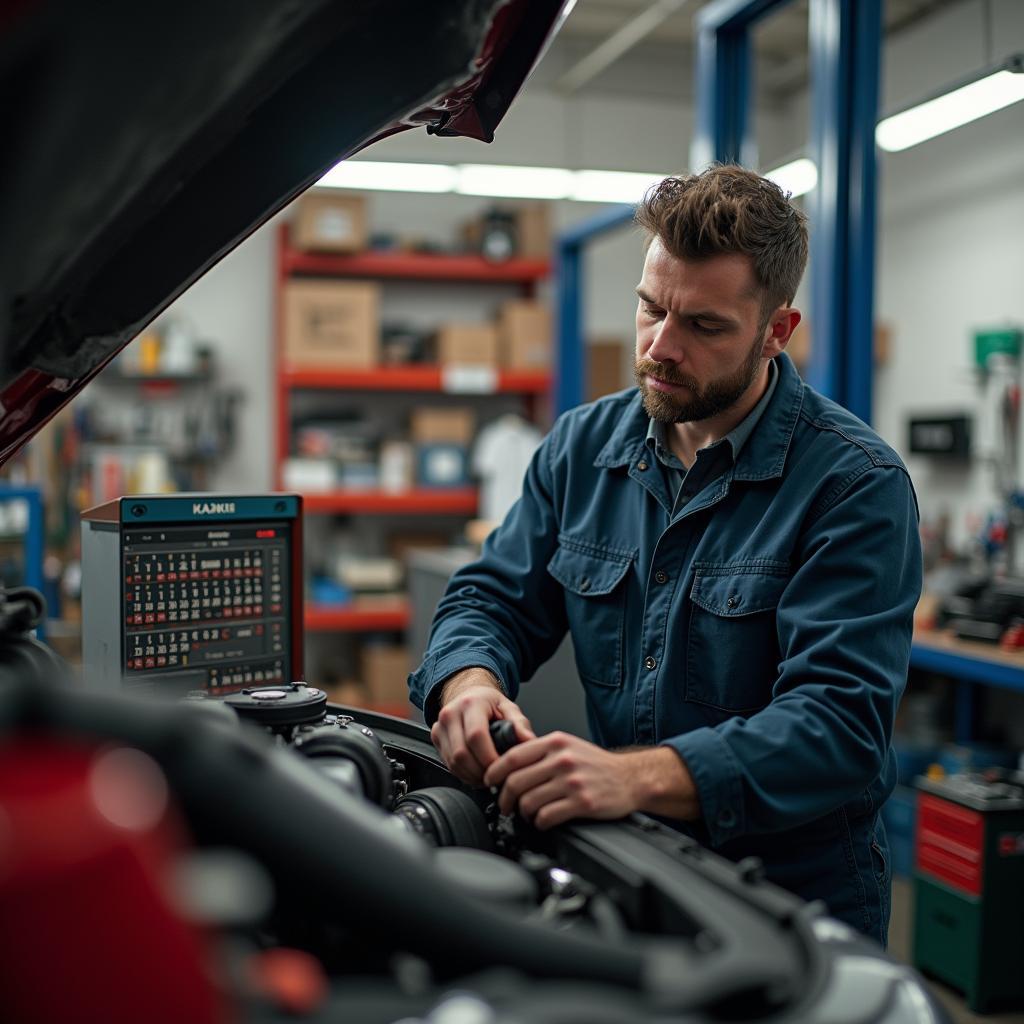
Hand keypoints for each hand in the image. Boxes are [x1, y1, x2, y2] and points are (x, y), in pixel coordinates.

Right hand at [430, 669, 533, 785]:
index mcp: (470, 703)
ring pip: (453, 762)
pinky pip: (448, 764)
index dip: (489, 757)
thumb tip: (529, 742)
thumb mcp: (509, 708)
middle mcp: (450, 713)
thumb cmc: (489, 703)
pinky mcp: (436, 737)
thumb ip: (520, 725)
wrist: (469, 694)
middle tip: (496, 776)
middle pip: (461, 753)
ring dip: (472, 776)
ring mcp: (440, 726)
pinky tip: (476, 772)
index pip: (476, 736)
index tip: (502, 768)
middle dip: (481, 771)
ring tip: (488, 776)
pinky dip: (463, 774)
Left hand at [483, 734, 700, 828]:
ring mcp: (572, 782)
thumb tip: (508, 764)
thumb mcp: (568, 746)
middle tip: (505, 806)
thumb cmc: (597, 765)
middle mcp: (562, 760)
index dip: (495, 771)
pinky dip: (539, 823)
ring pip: (529, 801)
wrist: (631, 778)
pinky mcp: (582, 803)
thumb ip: (541, 752)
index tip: (489, 782)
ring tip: (526, 815)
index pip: (513, 756)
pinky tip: (542, 821)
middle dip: (505, 799)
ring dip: (522, 813)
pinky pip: (546, 817)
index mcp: (555, 743)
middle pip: (516, 782)